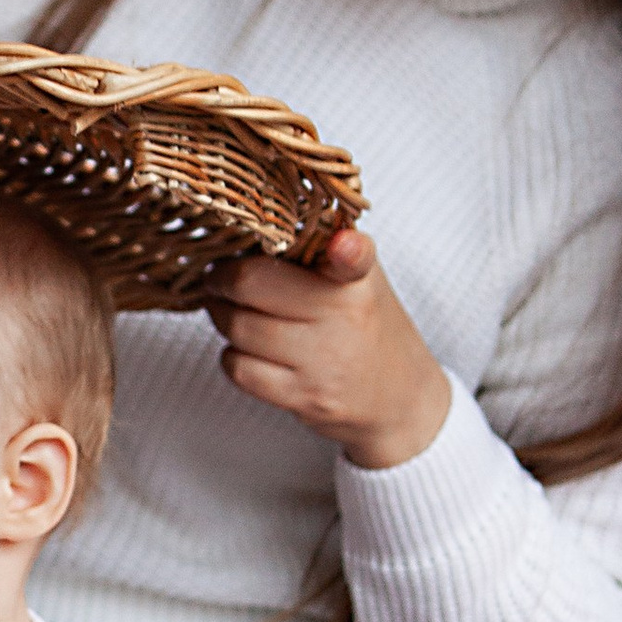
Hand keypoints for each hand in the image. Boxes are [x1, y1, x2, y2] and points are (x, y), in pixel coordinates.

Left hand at [204, 228, 451, 469]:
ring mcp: (327, 360)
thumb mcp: (359, 277)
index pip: (355, 259)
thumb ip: (319, 246)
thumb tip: (249, 223)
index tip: (344, 248)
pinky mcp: (307, 397)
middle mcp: (345, 316)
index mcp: (358, 277)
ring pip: (237, 327)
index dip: (348, 251)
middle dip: (222, 279)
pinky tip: (249, 350)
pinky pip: (239, 369)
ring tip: (233, 311)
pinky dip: (232, 357)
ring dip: (222, 317)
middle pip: (251, 284)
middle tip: (221, 277)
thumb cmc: (365, 326)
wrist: (399, 398)